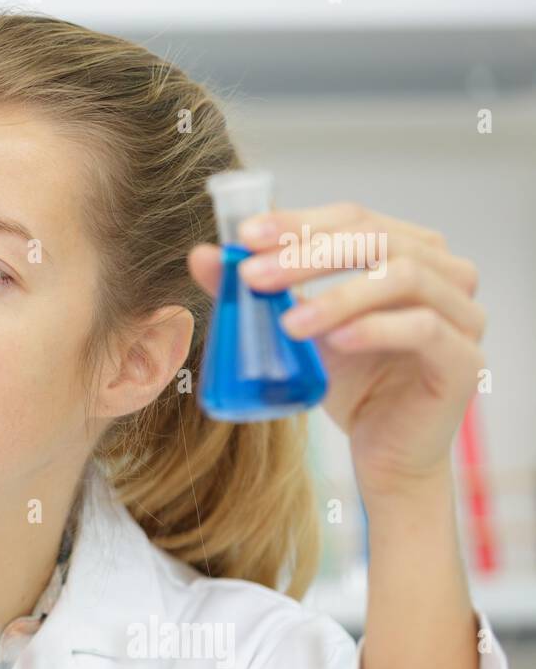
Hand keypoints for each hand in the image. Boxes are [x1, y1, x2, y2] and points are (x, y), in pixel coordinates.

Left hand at [188, 202, 484, 497]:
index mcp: (410, 250)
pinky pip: (423, 329)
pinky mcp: (465, 361)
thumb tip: (202, 253)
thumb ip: (257, 289)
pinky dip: (374, 328)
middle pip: (377, 238)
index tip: (243, 238)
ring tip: (286, 323)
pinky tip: (334, 341)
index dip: (298, 221)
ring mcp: (463, 315)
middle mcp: (446, 273)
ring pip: (403, 276)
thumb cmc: (348, 381)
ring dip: (337, 295)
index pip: (353, 217)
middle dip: (307, 254)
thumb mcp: (295, 328)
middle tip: (253, 277)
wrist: (383, 451)